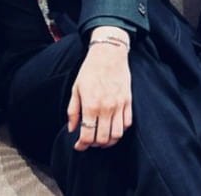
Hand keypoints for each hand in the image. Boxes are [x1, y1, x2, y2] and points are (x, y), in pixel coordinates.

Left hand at [67, 26, 131, 150]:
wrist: (109, 53)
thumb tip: (72, 129)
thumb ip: (73, 111)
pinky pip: (127, 123)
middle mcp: (106, 108)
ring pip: (117, 135)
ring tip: (102, 138)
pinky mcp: (128, 101)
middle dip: (94, 145)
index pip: (87, 136)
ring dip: (108, 141)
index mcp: (90, 105)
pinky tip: (113, 126)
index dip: (81, 145)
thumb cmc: (90, 70)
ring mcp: (119, 105)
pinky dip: (120, 130)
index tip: (79, 146)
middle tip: (89, 141)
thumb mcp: (76, 88)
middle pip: (102, 139)